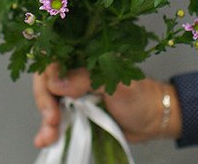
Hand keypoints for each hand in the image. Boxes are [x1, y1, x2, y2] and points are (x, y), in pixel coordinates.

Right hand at [33, 63, 181, 147]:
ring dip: (45, 120)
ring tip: (50, 137)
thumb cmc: (141, 97)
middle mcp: (76, 72)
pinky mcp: (75, 112)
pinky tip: (44, 140)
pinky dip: (47, 130)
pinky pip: (55, 119)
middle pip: (46, 81)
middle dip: (45, 102)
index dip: (47, 77)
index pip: (54, 58)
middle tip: (52, 121)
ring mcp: (74, 93)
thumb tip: (56, 82)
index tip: (52, 98)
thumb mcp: (117, 85)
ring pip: (48, 102)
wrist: (153, 121)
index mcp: (86, 56)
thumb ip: (86, 78)